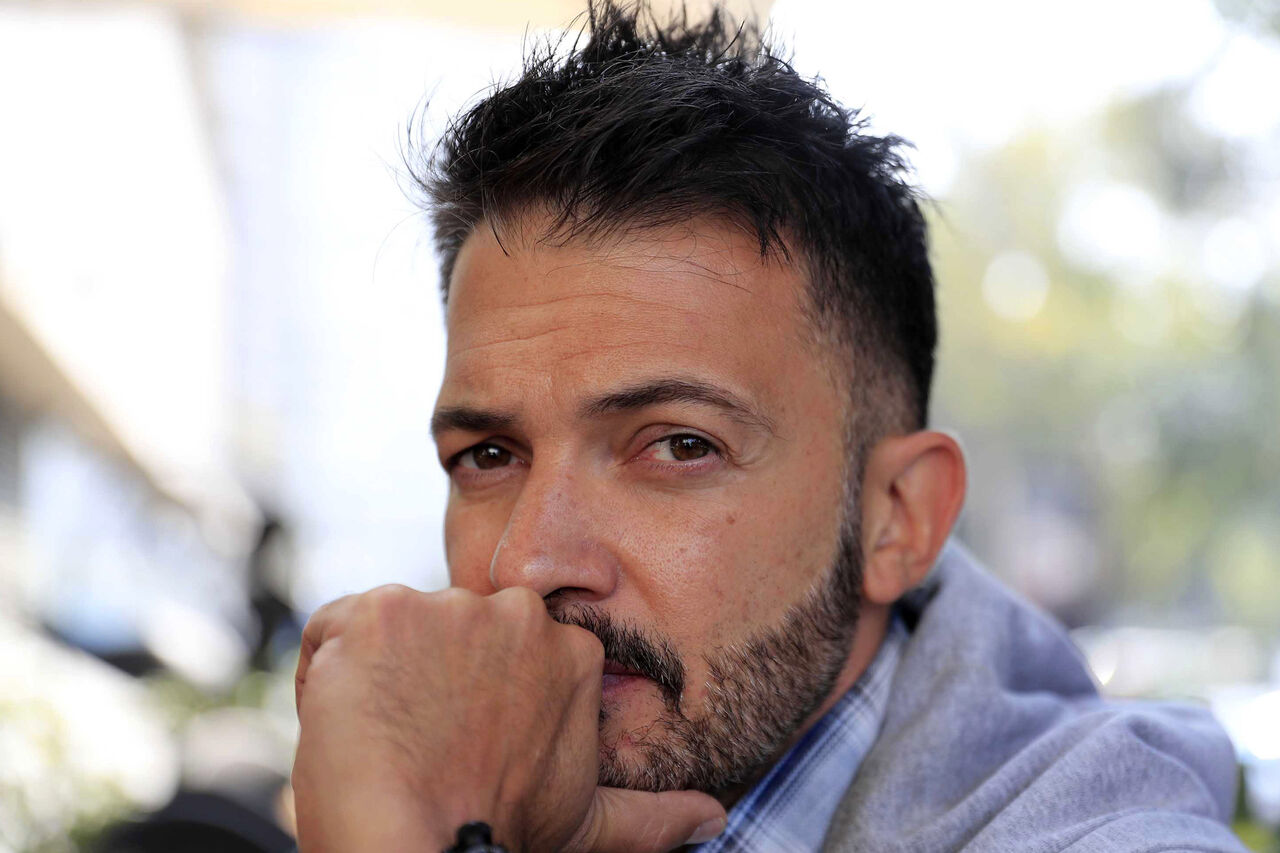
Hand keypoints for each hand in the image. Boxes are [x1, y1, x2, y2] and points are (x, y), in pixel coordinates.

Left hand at [291, 584, 725, 851]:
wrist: (419, 850)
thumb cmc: (496, 836)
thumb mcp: (583, 822)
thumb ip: (651, 814)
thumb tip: (712, 819)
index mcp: (567, 652)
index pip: (499, 652)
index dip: (472, 700)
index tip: (461, 746)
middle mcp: (516, 615)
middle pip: (448, 633)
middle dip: (428, 679)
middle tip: (422, 747)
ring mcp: (448, 607)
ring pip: (391, 630)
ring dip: (378, 677)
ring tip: (386, 740)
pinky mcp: (378, 611)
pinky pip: (333, 628)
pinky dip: (326, 670)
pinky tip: (346, 719)